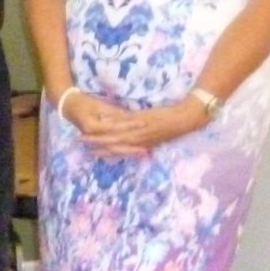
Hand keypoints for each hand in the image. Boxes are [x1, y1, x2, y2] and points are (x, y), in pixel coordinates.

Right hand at [64, 91, 209, 157]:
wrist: (188, 119)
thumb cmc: (176, 127)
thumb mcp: (160, 136)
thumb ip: (148, 138)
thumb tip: (140, 140)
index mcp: (143, 144)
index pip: (120, 149)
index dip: (105, 151)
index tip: (92, 152)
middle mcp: (140, 140)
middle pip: (114, 143)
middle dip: (97, 143)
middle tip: (81, 141)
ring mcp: (141, 130)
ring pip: (116, 134)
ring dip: (100, 134)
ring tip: (86, 131)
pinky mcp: (143, 120)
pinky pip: (124, 122)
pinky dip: (113, 122)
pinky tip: (102, 119)